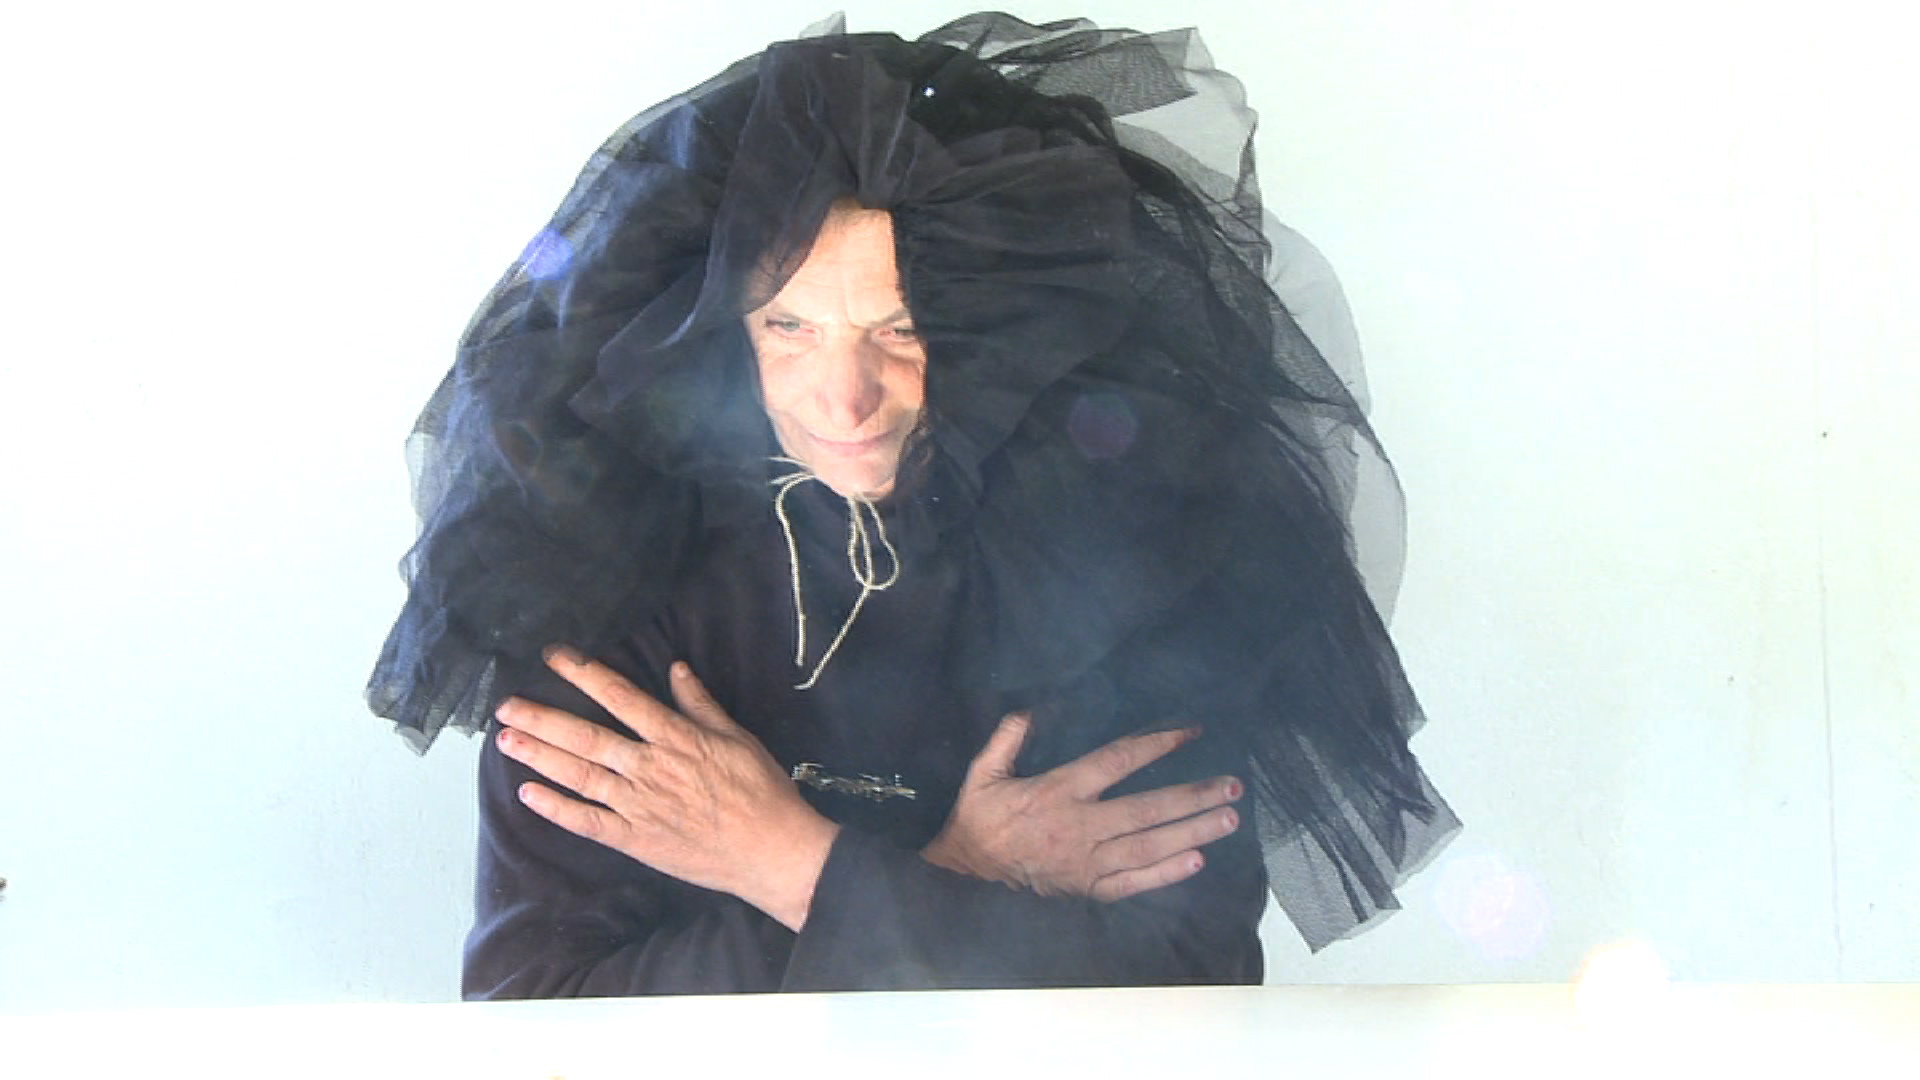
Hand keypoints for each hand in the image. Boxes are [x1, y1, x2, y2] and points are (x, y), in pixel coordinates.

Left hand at [494, 647, 838, 930]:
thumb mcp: (738, 738)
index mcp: (675, 737)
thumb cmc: (761, 792)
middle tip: (506, 704)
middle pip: (586, 737)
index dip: (584, 674)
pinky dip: (556, 808)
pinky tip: (528, 794)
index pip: (621, 697)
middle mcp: (649, 768)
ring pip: (579, 776)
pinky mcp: (635, 839)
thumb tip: (677, 670)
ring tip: (505, 739)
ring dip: (539, 756)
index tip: (554, 657)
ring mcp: (638, 805)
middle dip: (543, 718)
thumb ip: (701, 705)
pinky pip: (587, 822)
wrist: (771, 851)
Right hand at [921, 713, 1242, 902]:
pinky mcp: (1087, 888)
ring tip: (1228, 819)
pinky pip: (1133, 883)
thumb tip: (1030, 710)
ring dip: (1192, 832)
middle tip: (1232, 786)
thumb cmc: (978, 817)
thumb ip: (1007, 738)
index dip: (1157, 745)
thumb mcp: (982, 773)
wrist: (964, 871)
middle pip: (1146, 810)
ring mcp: (1086, 862)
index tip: (1190, 733)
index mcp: (1058, 791)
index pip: (1118, 762)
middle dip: (1193, 797)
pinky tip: (1197, 861)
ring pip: (1148, 847)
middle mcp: (1079, 827)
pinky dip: (1166, 874)